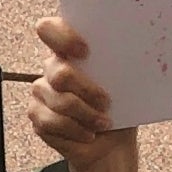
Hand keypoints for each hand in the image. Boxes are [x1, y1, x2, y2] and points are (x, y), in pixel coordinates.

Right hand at [26, 15, 127, 171]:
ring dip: (86, 116)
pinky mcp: (37, 117)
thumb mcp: (127, 83)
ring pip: (59, 103)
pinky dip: (75, 131)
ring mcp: (42, 93)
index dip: (63, 37)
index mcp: (70, 50)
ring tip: (103, 123)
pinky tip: (88, 134)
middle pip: (60, 74)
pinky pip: (51, 123)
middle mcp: (52, 68)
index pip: (49, 30)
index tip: (86, 52)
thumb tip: (134, 52)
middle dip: (87, 91)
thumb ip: (122, 64)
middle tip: (106, 102)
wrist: (112, 142)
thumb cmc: (120, 107)